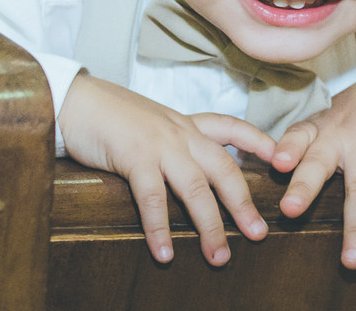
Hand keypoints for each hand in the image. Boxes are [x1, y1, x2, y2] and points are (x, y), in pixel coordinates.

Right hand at [58, 73, 275, 265]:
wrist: (75, 99)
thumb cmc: (109, 115)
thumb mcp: (150, 122)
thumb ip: (171, 141)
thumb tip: (185, 169)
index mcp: (185, 123)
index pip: (230, 126)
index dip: (257, 141)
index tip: (280, 158)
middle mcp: (180, 133)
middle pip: (224, 168)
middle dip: (243, 203)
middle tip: (259, 233)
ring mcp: (160, 144)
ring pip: (195, 188)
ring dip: (209, 226)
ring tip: (219, 256)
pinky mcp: (134, 156)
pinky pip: (152, 197)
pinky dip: (159, 228)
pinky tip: (165, 252)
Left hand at [272, 61, 355, 268]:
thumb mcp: (326, 122)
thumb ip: (299, 145)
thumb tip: (257, 163)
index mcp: (319, 130)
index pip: (298, 136)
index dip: (288, 148)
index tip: (278, 163)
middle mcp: (341, 136)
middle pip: (320, 162)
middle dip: (304, 186)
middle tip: (290, 210)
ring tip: (353, 260)